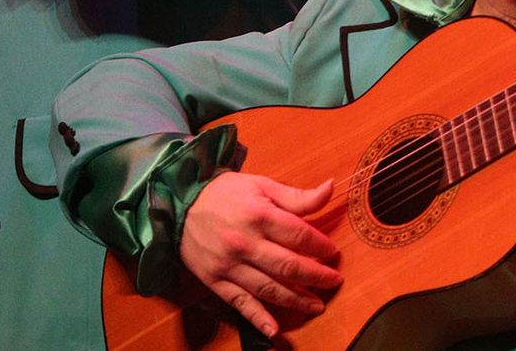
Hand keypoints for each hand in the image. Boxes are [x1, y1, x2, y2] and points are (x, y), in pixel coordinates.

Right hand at [179, 172, 340, 339]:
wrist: (181, 206)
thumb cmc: (226, 193)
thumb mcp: (262, 185)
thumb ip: (297, 196)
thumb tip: (330, 188)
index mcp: (259, 216)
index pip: (299, 235)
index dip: (320, 246)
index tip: (333, 253)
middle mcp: (244, 243)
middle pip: (288, 266)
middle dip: (316, 276)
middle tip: (334, 281)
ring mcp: (229, 265)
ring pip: (268, 288)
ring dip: (295, 299)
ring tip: (317, 305)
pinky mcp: (215, 280)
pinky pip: (239, 302)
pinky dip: (257, 318)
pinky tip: (274, 329)